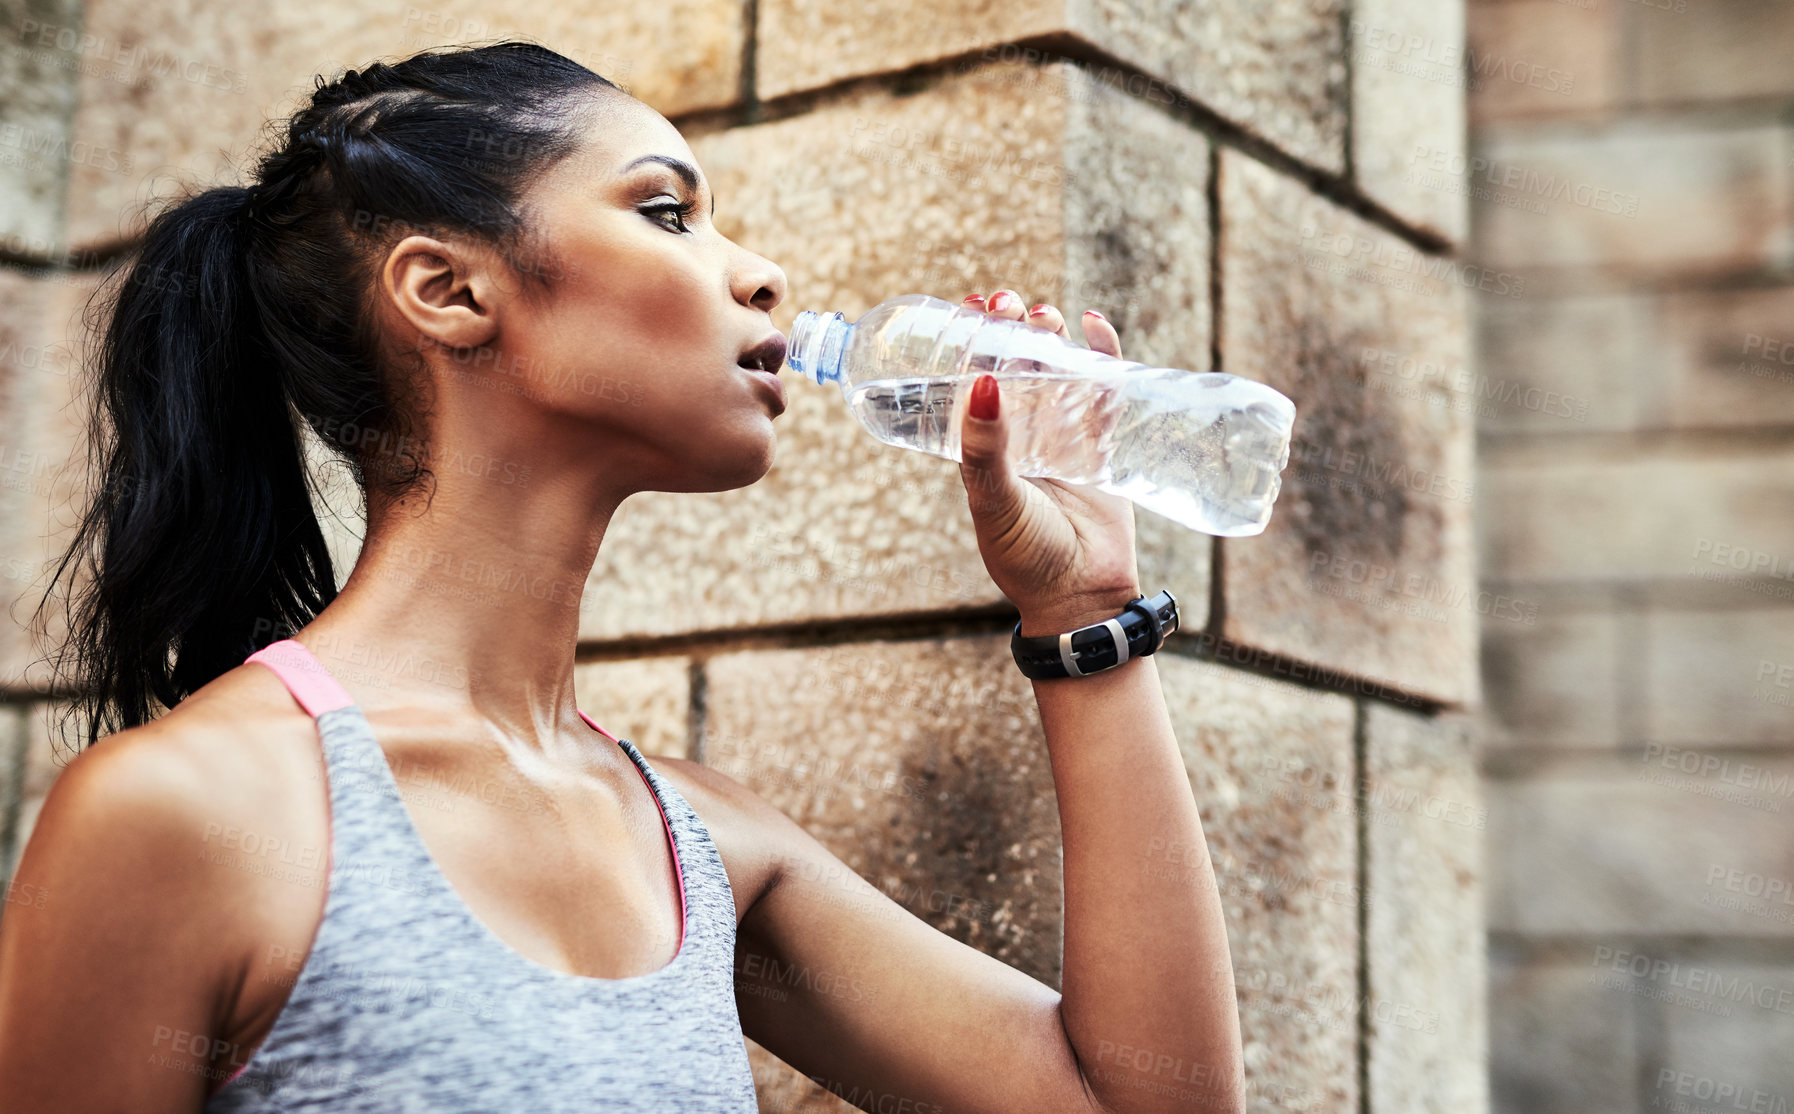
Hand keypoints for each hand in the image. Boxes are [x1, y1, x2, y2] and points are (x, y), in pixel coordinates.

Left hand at [956, 290, 1142, 637]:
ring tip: (1043, 313)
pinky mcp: (1102, 445)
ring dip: (1048, 334)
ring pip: (1055, 369)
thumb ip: (984, 449)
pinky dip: (1102, 354)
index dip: (968, 340)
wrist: (1083, 598)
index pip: (970, 379)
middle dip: (1009, 327)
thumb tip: (979, 380)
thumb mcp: (994, 501)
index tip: (968, 307)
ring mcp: (1062, 437)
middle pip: (1012, 363)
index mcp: (982, 447)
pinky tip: (1094, 323)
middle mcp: (1019, 436)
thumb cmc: (1026, 558)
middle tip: (1006, 304)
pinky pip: (1104, 390)